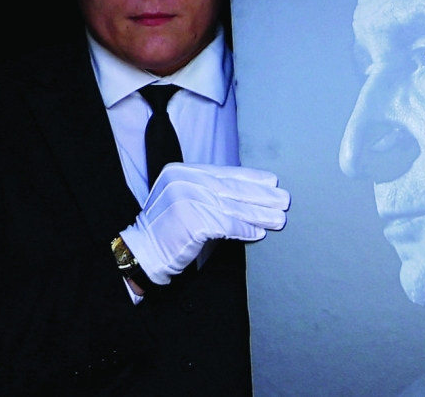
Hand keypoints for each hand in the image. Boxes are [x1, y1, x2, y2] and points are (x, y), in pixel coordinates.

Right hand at [119, 163, 290, 285]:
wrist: (140, 253)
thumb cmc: (168, 229)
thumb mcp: (185, 200)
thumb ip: (209, 191)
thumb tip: (249, 193)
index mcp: (182, 170)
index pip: (224, 173)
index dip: (251, 178)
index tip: (273, 181)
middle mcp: (184, 181)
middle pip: (232, 189)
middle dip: (262, 196)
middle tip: (285, 201)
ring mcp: (186, 199)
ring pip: (233, 207)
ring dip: (260, 215)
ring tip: (279, 219)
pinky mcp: (192, 221)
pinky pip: (226, 225)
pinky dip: (245, 230)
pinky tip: (259, 233)